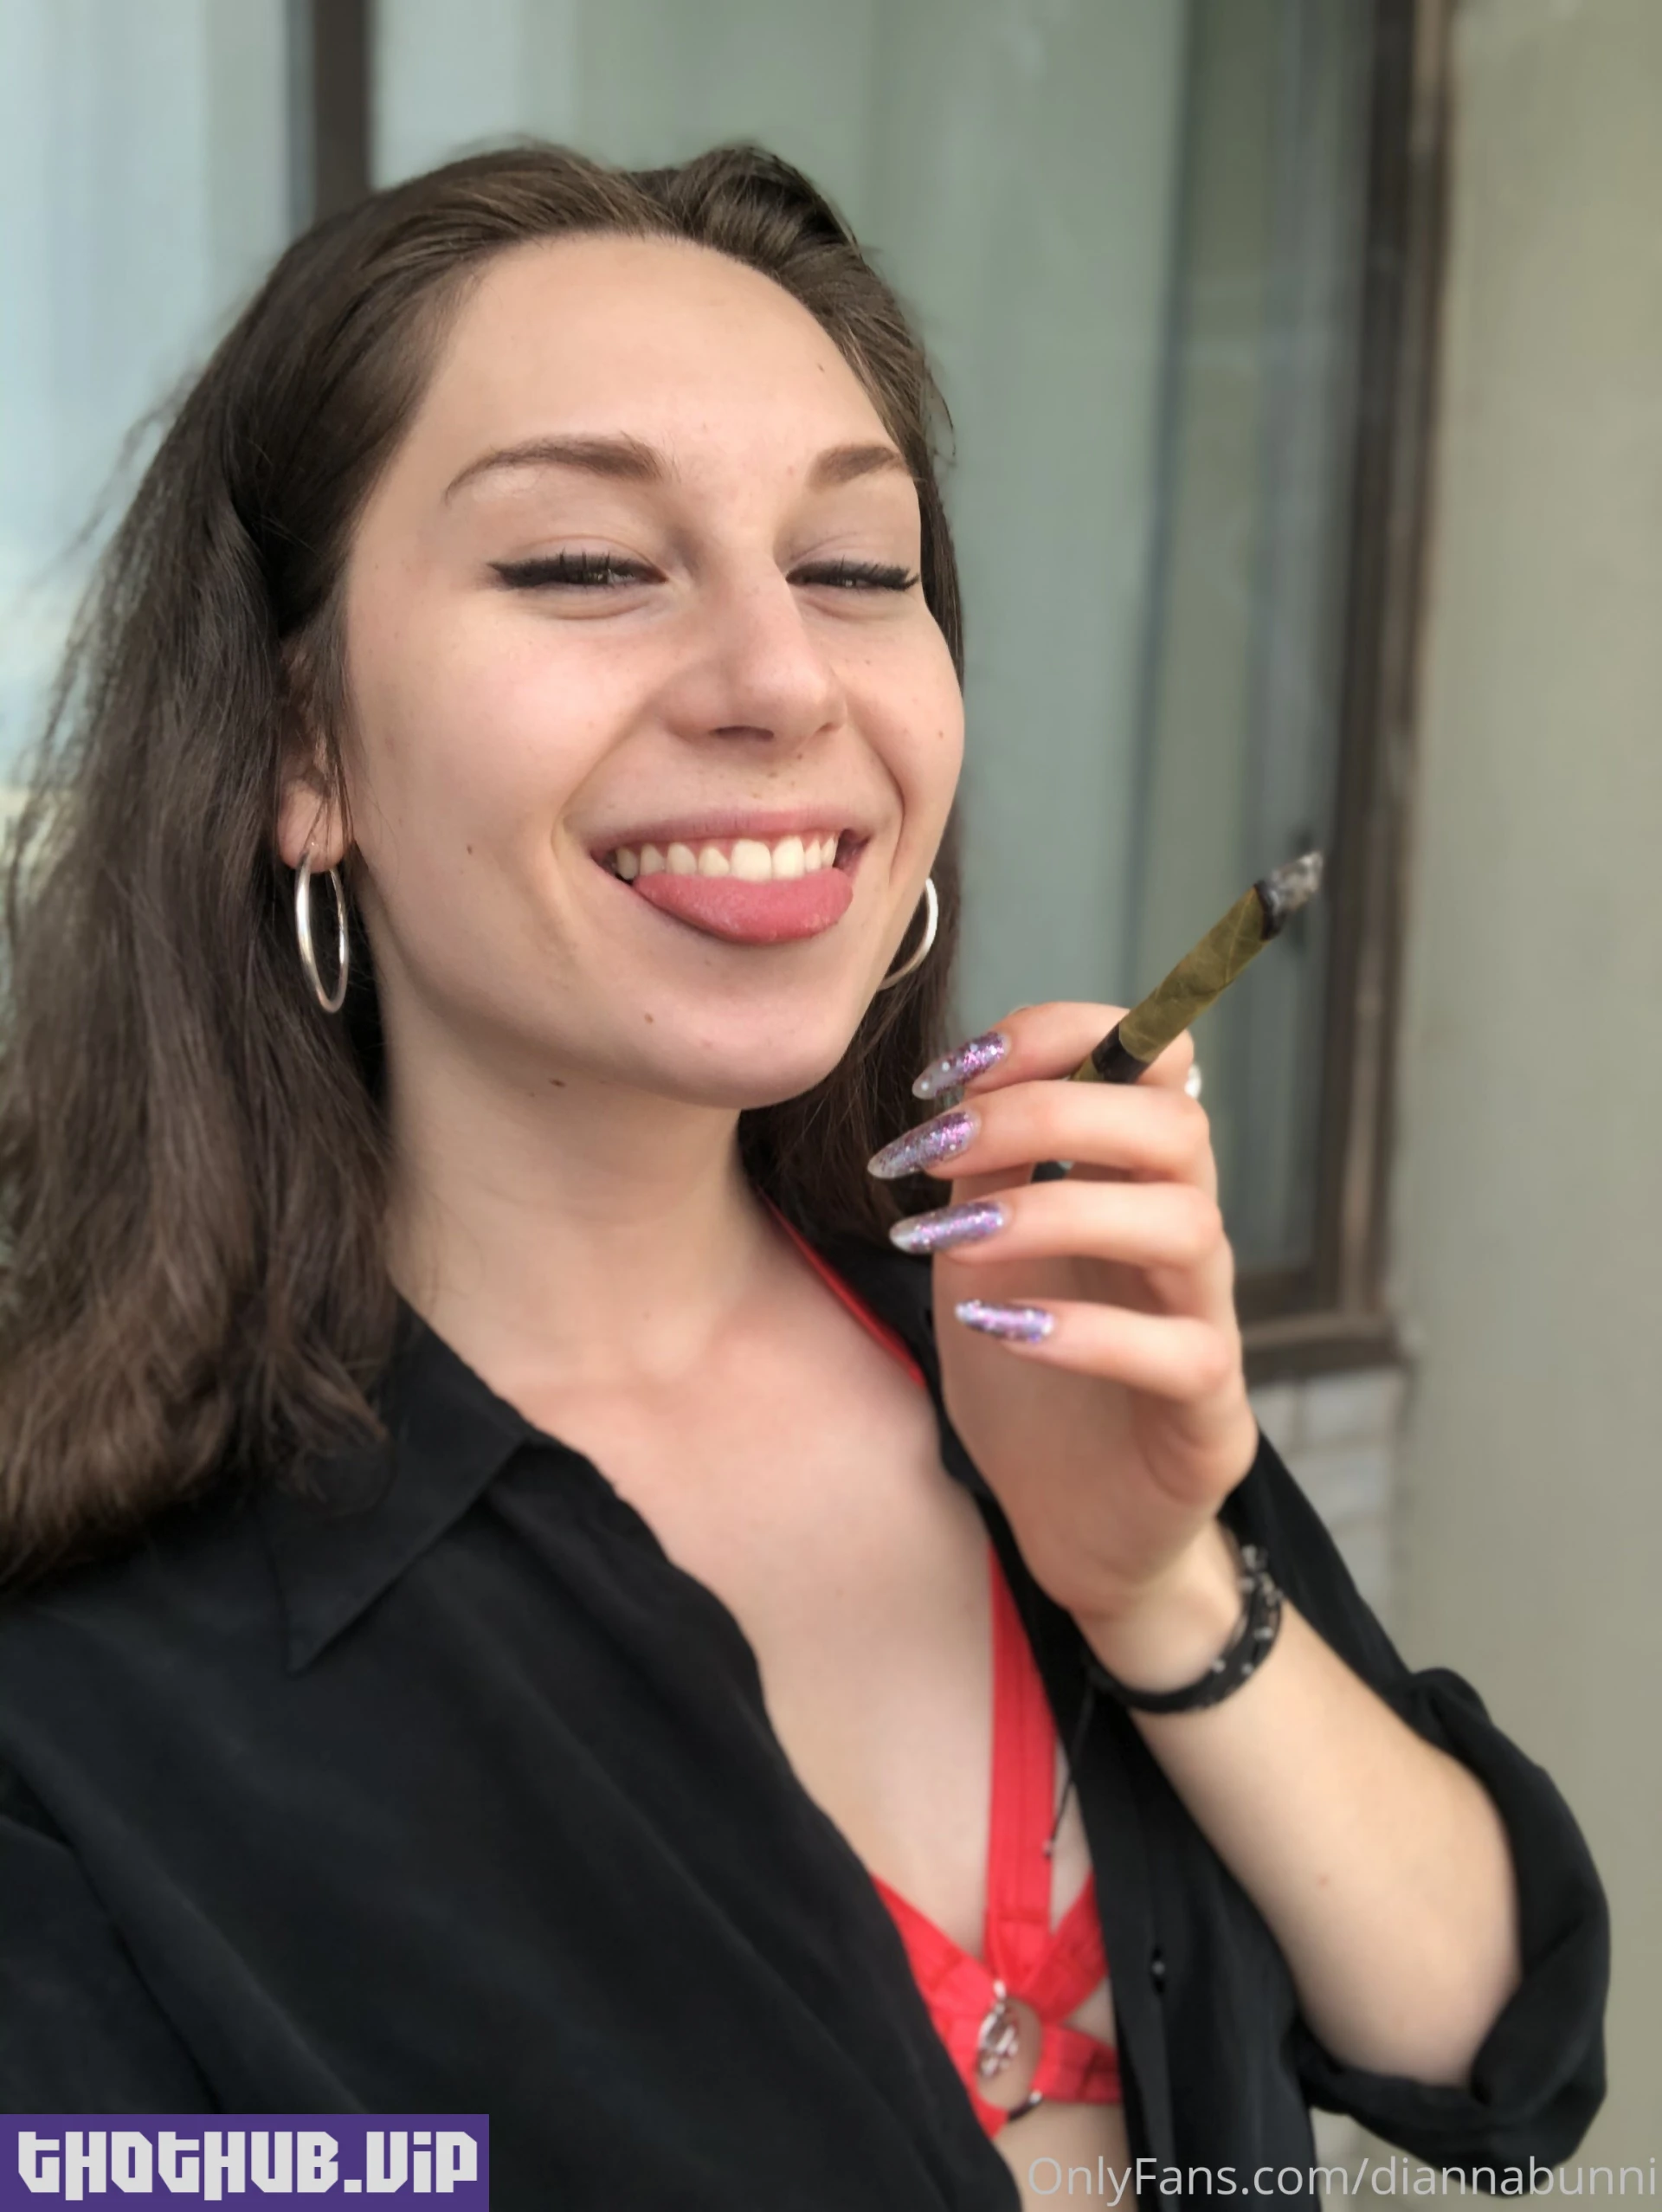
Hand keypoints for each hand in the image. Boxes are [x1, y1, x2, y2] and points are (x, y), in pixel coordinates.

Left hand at [869, 1005, 1260, 1635]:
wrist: (1072, 1520)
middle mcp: (1186, 1233)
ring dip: (1054, 1212)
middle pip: (1172, 1121)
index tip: (945, 1074)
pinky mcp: (1209, 1413)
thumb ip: (985, 1168)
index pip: (1149, 1055)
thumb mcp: (985, 1252)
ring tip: (951, 1240)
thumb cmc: (1032, 1374)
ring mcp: (1208, 1319)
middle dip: (1044, 1112)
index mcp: (1135, 1180)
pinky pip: (1181, 1353)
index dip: (1057, 1036)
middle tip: (932, 1153)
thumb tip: (961, 1083)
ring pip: (1186, 1222)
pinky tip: (999, 1329)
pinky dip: (1085, 1332)